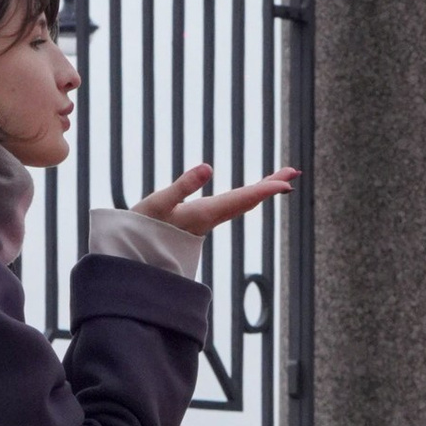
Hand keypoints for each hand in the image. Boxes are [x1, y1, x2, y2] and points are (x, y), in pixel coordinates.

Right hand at [133, 162, 297, 237]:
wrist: (132, 258)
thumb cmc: (142, 230)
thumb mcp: (159, 203)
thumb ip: (183, 186)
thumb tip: (208, 168)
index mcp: (206, 213)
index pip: (243, 198)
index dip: (266, 189)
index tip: (288, 182)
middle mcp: (211, 218)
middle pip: (248, 200)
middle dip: (271, 186)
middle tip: (293, 172)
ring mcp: (206, 221)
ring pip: (241, 204)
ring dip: (261, 191)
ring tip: (279, 181)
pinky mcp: (199, 221)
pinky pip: (230, 207)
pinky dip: (245, 197)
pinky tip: (248, 195)